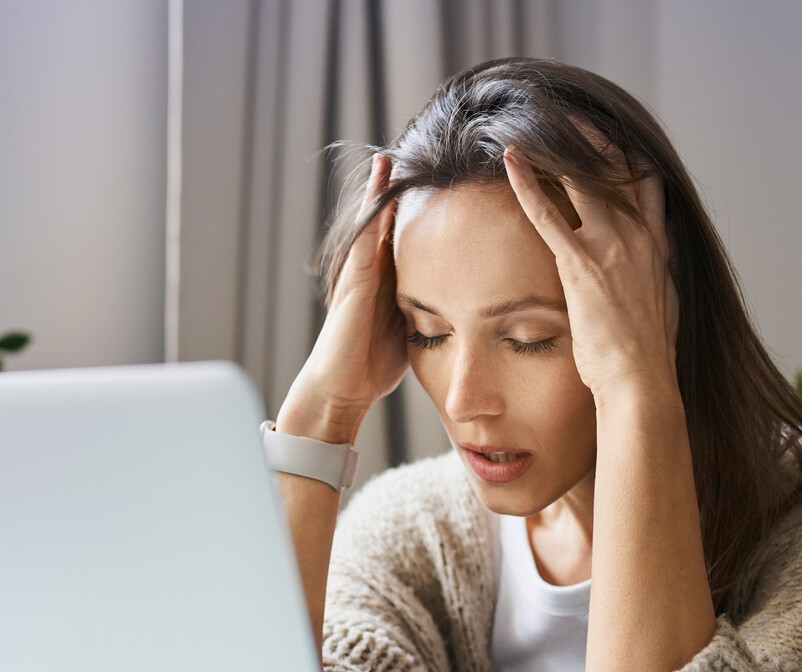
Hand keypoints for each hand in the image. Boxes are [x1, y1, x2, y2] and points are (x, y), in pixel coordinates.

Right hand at [278, 154, 407, 443]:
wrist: (342, 389)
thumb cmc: (372, 367)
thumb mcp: (411, 332)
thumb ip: (427, 312)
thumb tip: (460, 308)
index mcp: (387, 281)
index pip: (403, 237)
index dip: (416, 210)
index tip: (434, 183)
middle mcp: (370, 273)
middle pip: (384, 221)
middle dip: (394, 189)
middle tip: (409, 152)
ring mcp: (358, 276)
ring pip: (370, 225)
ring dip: (379, 192)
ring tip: (389, 158)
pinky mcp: (352, 286)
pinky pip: (364, 244)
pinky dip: (371, 218)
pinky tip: (381, 194)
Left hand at [503, 145, 679, 408]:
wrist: (640, 379)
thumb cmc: (647, 353)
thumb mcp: (666, 303)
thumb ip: (663, 270)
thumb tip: (666, 251)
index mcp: (657, 244)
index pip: (645, 183)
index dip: (625, 154)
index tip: (609, 133)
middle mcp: (637, 236)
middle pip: (612, 169)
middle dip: (588, 139)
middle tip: (565, 115)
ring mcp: (609, 246)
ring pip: (580, 180)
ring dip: (555, 149)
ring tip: (532, 124)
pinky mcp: (579, 263)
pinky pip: (547, 213)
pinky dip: (527, 183)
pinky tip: (510, 161)